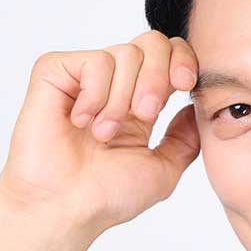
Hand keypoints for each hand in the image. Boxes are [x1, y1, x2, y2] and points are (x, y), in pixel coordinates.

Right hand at [0, 30, 200, 242]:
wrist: (66, 207)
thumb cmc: (107, 196)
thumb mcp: (164, 169)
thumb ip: (185, 138)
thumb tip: (196, 107)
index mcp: (139, 101)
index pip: (170, 56)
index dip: (183, 61)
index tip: (186, 84)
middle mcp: (113, 85)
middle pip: (153, 43)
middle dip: (158, 77)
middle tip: (144, 114)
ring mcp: (84, 78)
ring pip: (126, 53)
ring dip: (122, 99)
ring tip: (102, 134)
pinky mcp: (55, 73)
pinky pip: (94, 62)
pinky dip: (96, 94)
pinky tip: (80, 122)